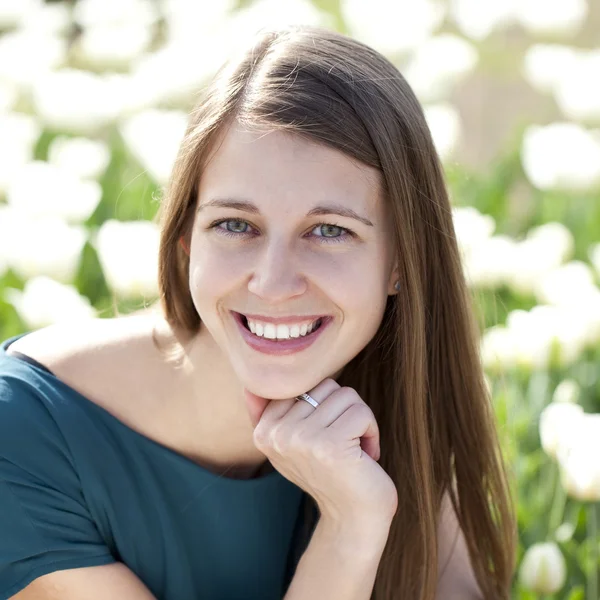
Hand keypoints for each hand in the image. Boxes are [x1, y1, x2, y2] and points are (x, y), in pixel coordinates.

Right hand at [243, 378, 397, 532]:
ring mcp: (301, 439)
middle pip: (326, 385)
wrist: (352, 519)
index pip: (303, 383)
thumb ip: (271, 414)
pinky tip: (366, 455)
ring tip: (353, 447)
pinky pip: (361, 413)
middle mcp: (277, 434)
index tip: (325, 433)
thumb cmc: (328, 473)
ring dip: (360, 420)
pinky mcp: (330, 446)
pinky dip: (372, 431)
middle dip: (344, 409)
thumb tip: (248, 386)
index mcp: (263, 431)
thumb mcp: (291, 445)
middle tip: (343, 441)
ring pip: (346, 395)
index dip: (324, 404)